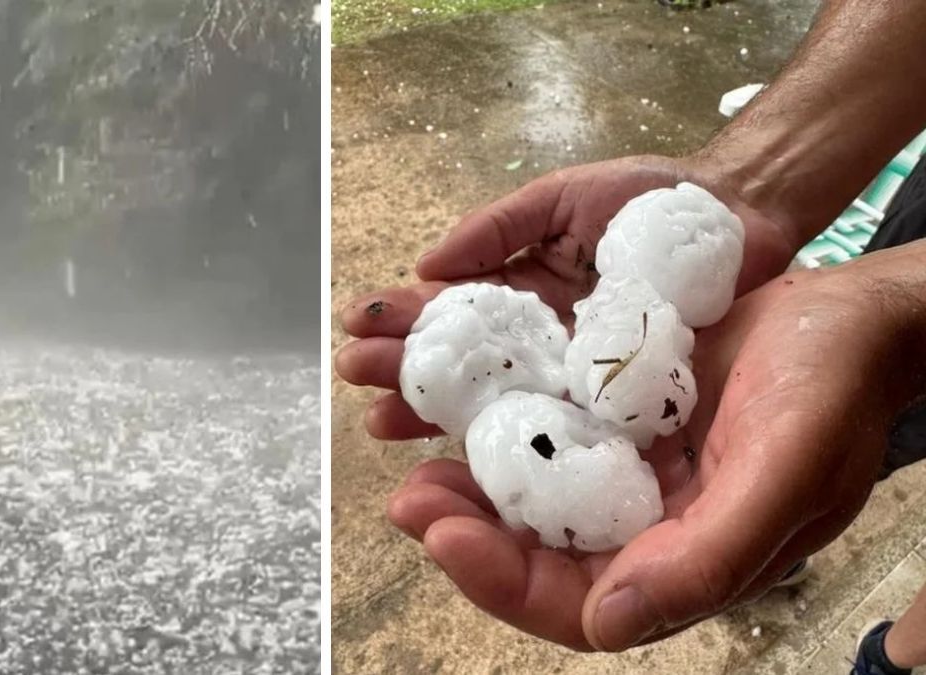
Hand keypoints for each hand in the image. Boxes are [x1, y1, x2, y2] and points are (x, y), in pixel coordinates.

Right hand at [336, 155, 798, 439]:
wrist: (741, 218)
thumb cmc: (651, 200)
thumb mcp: (564, 197)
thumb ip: (498, 227)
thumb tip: (427, 265)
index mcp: (522, 292)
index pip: (451, 311)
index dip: (404, 320)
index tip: (356, 326)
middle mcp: (539, 343)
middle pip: (462, 365)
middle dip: (405, 371)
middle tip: (357, 379)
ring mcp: (575, 379)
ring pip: (497, 404)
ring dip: (436, 413)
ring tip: (383, 422)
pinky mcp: (617, 406)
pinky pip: (561, 429)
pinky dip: (515, 445)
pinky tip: (466, 458)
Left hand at [384, 247, 925, 650]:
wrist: (851, 315)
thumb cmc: (834, 391)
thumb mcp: (783, 476)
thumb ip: (706, 560)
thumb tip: (607, 623)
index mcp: (686, 561)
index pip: (577, 604)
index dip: (502, 582)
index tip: (442, 536)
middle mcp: (648, 530)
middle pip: (538, 559)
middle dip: (467, 538)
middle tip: (408, 502)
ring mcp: (629, 476)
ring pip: (532, 504)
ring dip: (471, 492)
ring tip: (417, 468)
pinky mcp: (615, 426)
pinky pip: (546, 442)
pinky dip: (501, 436)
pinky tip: (460, 415)